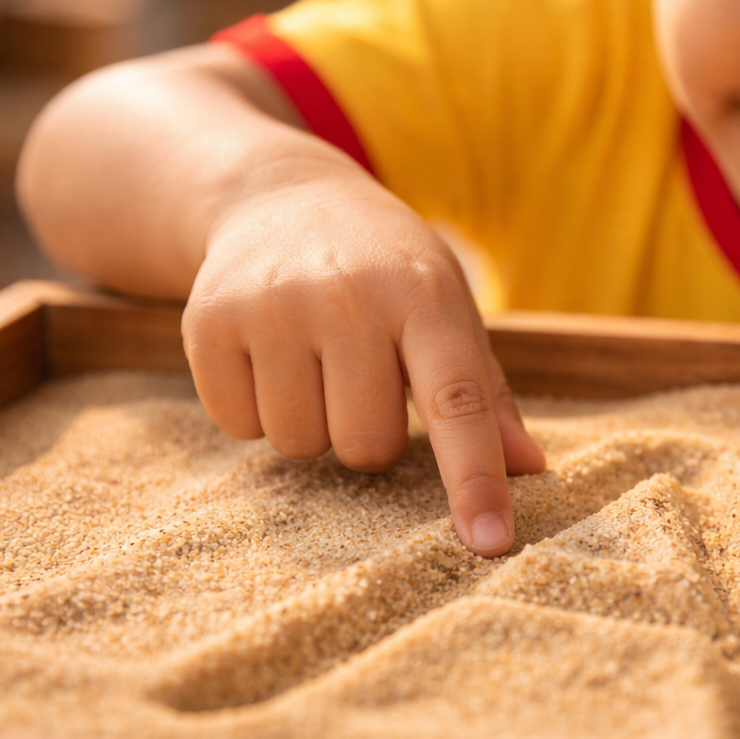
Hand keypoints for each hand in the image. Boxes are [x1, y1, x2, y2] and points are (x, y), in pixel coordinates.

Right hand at [182, 173, 544, 556]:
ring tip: (313, 361)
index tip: (490, 541)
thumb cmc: (386, 269)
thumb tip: (530, 469)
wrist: (279, 197)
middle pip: (367, 445)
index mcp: (425, 294)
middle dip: (370, 432)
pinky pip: (239, 426)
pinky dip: (255, 409)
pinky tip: (267, 356)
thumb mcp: (448, 307)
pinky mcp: (209, 321)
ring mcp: (273, 305)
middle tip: (362, 376)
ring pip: (300, 445)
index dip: (475, 478)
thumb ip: (487, 392)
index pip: (457, 401)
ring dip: (311, 423)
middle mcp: (348, 295)